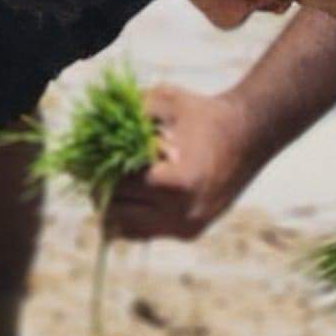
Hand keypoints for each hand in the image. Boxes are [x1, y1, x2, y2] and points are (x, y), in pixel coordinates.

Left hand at [106, 83, 251, 240]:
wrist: (250, 134)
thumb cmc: (204, 113)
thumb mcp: (164, 102)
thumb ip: (128, 115)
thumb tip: (92, 130)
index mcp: (177, 183)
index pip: (117, 186)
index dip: (96, 171)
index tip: (85, 159)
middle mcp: (182, 212)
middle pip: (117, 211)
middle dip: (102, 190)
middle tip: (94, 172)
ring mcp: (187, 226)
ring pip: (127, 229)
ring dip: (114, 208)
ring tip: (112, 185)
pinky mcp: (191, 232)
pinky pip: (146, 233)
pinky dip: (133, 218)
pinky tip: (132, 197)